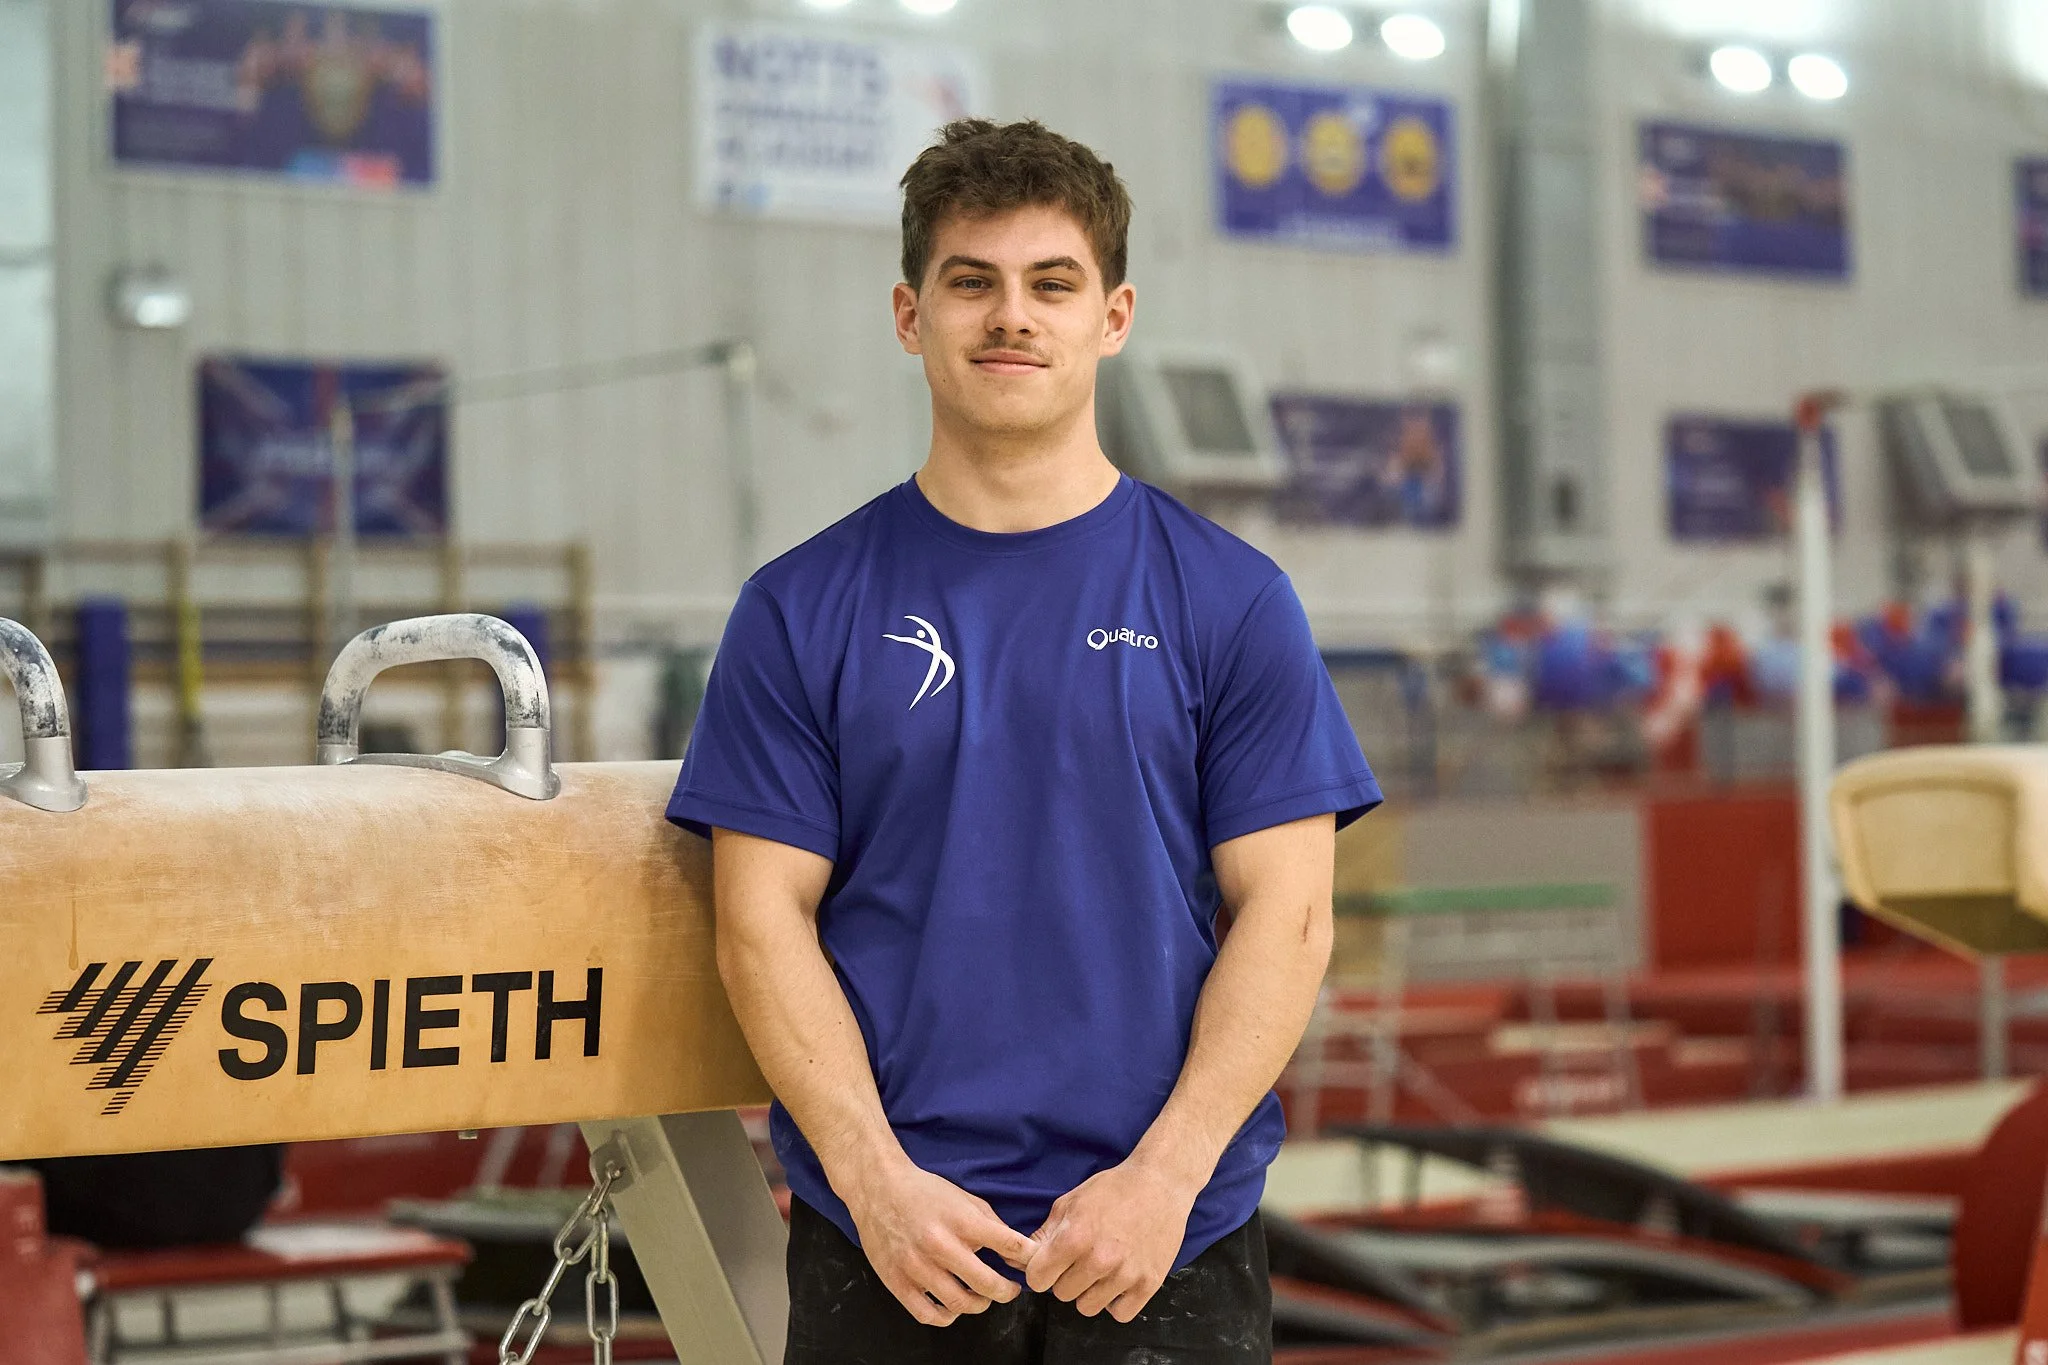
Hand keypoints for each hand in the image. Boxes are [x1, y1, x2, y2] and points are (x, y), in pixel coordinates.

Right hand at [840, 1154, 1038, 1326]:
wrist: (878, 1188)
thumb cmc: (924, 1192)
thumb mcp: (964, 1198)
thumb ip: (992, 1224)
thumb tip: (1017, 1253)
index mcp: (961, 1220)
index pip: (1009, 1244)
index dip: (1028, 1257)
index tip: (1033, 1264)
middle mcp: (940, 1245)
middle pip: (988, 1284)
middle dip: (1008, 1291)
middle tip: (1011, 1290)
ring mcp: (917, 1267)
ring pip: (961, 1305)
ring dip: (979, 1304)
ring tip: (982, 1296)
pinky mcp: (897, 1282)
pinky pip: (929, 1315)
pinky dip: (947, 1316)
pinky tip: (953, 1306)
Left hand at [1023, 1158, 1200, 1322]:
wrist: (1160, 1183)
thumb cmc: (1113, 1189)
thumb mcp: (1070, 1203)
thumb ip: (1043, 1235)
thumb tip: (1015, 1260)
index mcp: (1074, 1237)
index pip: (1037, 1280)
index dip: (1041, 1271)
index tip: (1051, 1263)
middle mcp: (1099, 1260)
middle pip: (1062, 1295)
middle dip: (1066, 1279)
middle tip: (1082, 1259)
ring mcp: (1126, 1275)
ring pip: (1088, 1307)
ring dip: (1091, 1291)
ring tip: (1103, 1267)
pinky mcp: (1149, 1284)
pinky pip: (1119, 1313)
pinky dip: (1117, 1301)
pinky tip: (1119, 1279)